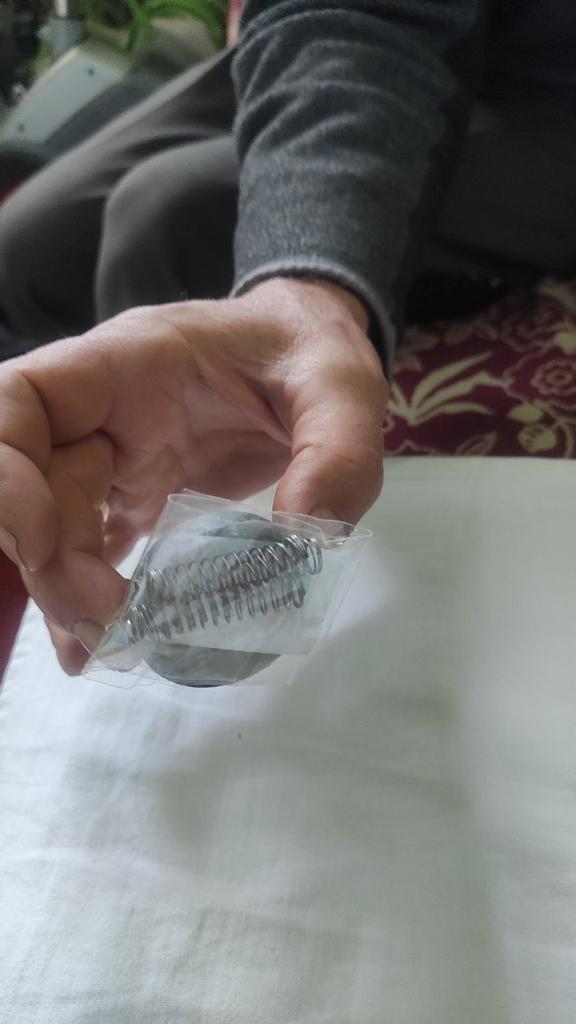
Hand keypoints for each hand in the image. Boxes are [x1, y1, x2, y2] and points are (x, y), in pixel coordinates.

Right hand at [0, 278, 386, 671]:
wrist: (311, 357)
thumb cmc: (311, 351)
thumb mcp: (341, 383)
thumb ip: (337, 449)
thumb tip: (305, 534)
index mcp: (129, 363)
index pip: (20, 400)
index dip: (5, 470)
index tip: (41, 542)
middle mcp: (105, 412)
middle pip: (31, 481)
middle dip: (52, 560)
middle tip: (113, 618)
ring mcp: (118, 457)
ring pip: (56, 526)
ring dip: (68, 590)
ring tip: (113, 645)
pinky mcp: (141, 496)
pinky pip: (95, 548)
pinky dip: (92, 597)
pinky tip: (105, 644)